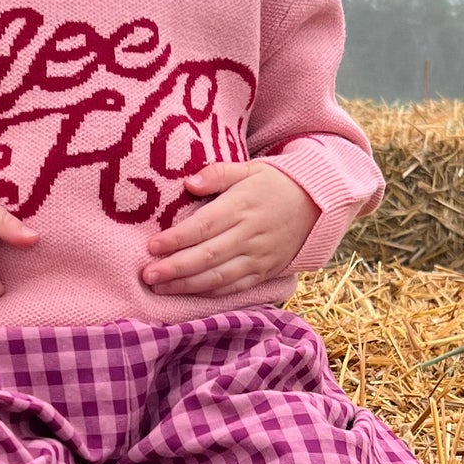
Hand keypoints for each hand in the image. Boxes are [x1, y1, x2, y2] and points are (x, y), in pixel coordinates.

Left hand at [139, 161, 319, 295]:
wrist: (317, 204)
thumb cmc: (274, 183)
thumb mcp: (249, 169)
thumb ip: (218, 173)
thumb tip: (189, 182)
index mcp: (242, 207)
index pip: (203, 226)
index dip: (176, 239)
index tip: (151, 246)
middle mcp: (249, 235)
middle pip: (207, 256)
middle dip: (174, 268)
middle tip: (147, 275)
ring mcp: (258, 257)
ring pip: (219, 276)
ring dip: (187, 285)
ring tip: (160, 288)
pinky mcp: (264, 272)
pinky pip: (235, 287)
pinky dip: (211, 293)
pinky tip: (188, 294)